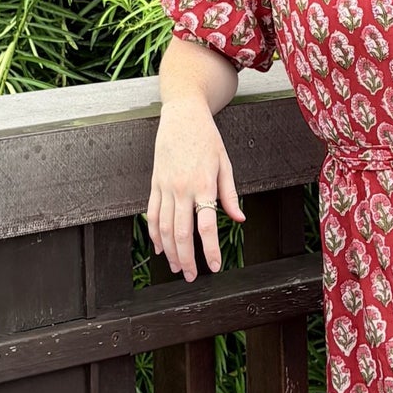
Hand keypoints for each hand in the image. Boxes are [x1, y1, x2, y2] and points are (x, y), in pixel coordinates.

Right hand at [144, 98, 244, 280]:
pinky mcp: (155, 184)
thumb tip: (239, 219)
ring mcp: (165, 187)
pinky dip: (154, 234)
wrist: (182, 115)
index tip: (214, 266)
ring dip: (169, 251)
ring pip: (164, 228)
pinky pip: (153, 214)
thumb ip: (230, 195)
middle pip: (181, 233)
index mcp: (203, 185)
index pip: (206, 226)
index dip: (210, 250)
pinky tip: (159, 247)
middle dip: (185, 259)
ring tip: (175, 267)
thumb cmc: (207, 139)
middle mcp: (182, 188)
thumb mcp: (225, 165)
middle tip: (190, 276)